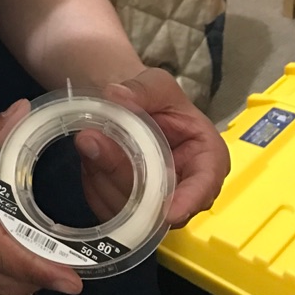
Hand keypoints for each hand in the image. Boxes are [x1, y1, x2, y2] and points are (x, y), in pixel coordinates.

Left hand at [87, 67, 230, 228]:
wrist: (133, 109)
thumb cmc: (156, 98)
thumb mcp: (156, 83)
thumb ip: (141, 89)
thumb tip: (116, 95)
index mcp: (206, 157)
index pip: (206, 185)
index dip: (189, 200)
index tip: (169, 210)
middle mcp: (186, 187)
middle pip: (159, 202)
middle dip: (121, 174)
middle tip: (90, 140)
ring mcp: (157, 202)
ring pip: (130, 209)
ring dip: (101, 175)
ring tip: (88, 140)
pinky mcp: (129, 209)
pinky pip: (108, 208)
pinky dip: (93, 183)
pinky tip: (89, 158)